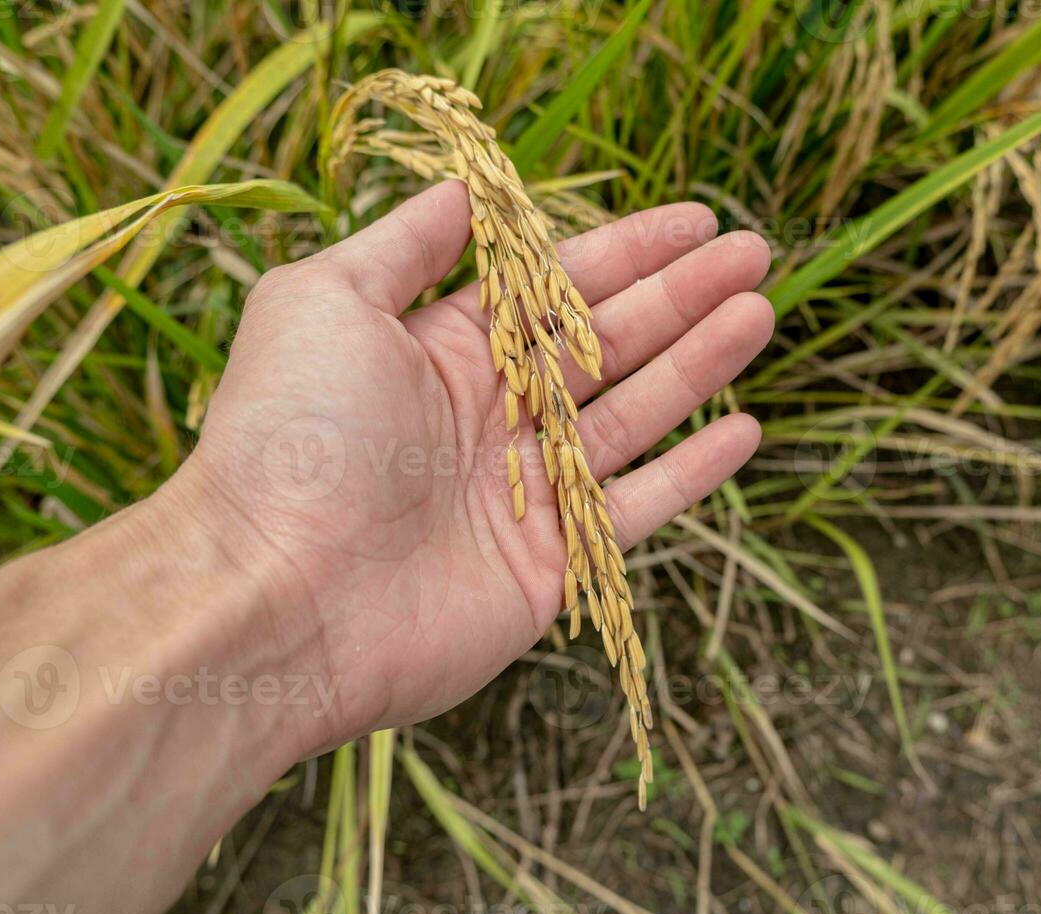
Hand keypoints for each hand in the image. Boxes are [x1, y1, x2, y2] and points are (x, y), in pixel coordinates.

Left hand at [172, 181, 773, 752]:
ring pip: (635, 414)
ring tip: (760, 311)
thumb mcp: (325, 301)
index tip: (694, 220)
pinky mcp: (551, 565)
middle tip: (753, 253)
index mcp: (441, 351)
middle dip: (681, 295)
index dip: (626, 251)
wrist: (280, 596)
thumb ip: (406, 245)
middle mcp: (489, 417)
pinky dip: (693, 471)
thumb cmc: (293, 436)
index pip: (553, 288)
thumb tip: (466, 190)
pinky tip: (745, 427)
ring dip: (700, 363)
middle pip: (607, 343)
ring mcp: (524, 492)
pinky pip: (638, 509)